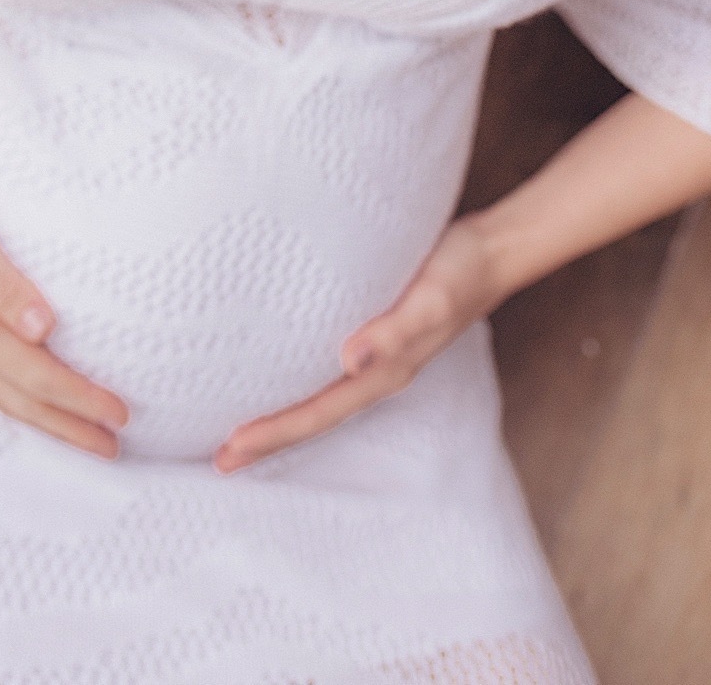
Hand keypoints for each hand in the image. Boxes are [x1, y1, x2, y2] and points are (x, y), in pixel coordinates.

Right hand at [0, 148, 129, 457]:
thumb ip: (1, 278)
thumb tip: (43, 329)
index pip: (34, 372)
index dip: (78, 396)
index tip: (119, 414)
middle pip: (17, 397)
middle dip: (66, 424)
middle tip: (113, 447)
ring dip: (37, 418)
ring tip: (76, 434)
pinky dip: (4, 400)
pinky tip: (17, 400)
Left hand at [213, 214, 501, 473]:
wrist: (491, 251)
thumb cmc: (460, 271)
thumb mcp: (430, 298)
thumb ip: (393, 330)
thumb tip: (348, 359)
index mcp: (385, 373)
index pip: (317, 412)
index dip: (273, 432)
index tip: (230, 447)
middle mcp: (376, 372)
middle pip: (312, 416)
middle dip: (266, 439)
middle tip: (218, 460)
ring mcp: (376, 356)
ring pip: (317, 398)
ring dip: (279, 417)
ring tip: (239, 431)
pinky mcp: (373, 332)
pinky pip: (326, 370)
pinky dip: (296, 382)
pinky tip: (278, 374)